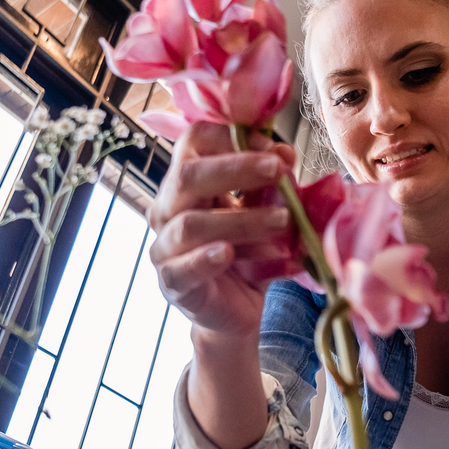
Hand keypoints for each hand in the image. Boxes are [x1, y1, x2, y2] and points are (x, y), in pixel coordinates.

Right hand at [147, 122, 297, 338]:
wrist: (238, 310)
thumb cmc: (247, 254)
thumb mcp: (262, 213)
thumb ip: (267, 186)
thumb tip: (284, 153)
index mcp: (187, 182)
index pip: (194, 142)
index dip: (232, 138)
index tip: (276, 151)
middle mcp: (167, 209)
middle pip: (188, 175)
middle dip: (236, 169)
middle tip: (278, 171)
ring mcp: (164, 247)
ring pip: (191, 224)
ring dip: (241, 220)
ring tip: (283, 220)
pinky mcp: (172, 283)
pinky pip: (181, 268)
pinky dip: (204, 259)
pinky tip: (228, 253)